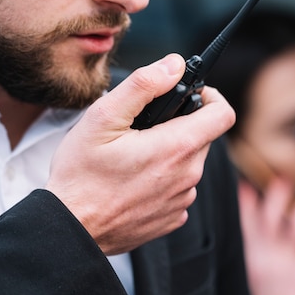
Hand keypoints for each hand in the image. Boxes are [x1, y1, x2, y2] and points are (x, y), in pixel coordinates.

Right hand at [46, 54, 235, 254]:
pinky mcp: (172, 218)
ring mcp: (182, 200)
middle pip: (202, 137)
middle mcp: (188, 176)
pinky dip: (163, 180)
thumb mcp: (104, 118)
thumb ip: (144, 85)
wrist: (71, 230)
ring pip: (189, 164)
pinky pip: (178, 189)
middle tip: (144, 128)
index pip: (223, 114)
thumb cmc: (81, 174)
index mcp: (177, 147)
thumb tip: (174, 64)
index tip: (190, 94)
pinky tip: (133, 183)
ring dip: (170, 154)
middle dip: (179, 126)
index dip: (210, 96)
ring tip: (132, 158)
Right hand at [238, 177, 294, 294]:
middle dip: (280, 190)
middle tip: (286, 180)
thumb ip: (247, 238)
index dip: (247, 194)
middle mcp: (267, 250)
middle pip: (274, 208)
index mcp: (247, 250)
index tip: (249, 182)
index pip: (244, 212)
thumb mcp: (247, 268)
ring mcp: (288, 258)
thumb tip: (247, 202)